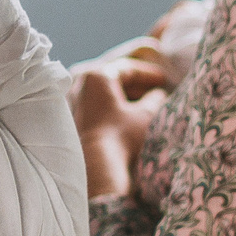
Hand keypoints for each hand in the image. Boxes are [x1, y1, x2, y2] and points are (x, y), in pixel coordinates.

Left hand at [73, 59, 166, 200]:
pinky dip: (111, 109)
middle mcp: (80, 85)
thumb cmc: (121, 136)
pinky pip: (95, 107)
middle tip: (155, 91)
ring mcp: (73, 103)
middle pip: (113, 80)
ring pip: (103, 94)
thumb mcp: (145, 115)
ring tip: (144, 106)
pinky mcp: (72, 121)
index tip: (163, 79)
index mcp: (98, 77)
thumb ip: (155, 98)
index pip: (127, 68)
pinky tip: (125, 119)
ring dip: (124, 98)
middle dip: (136, 85)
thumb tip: (159, 94)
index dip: (148, 74)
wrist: (95, 166)